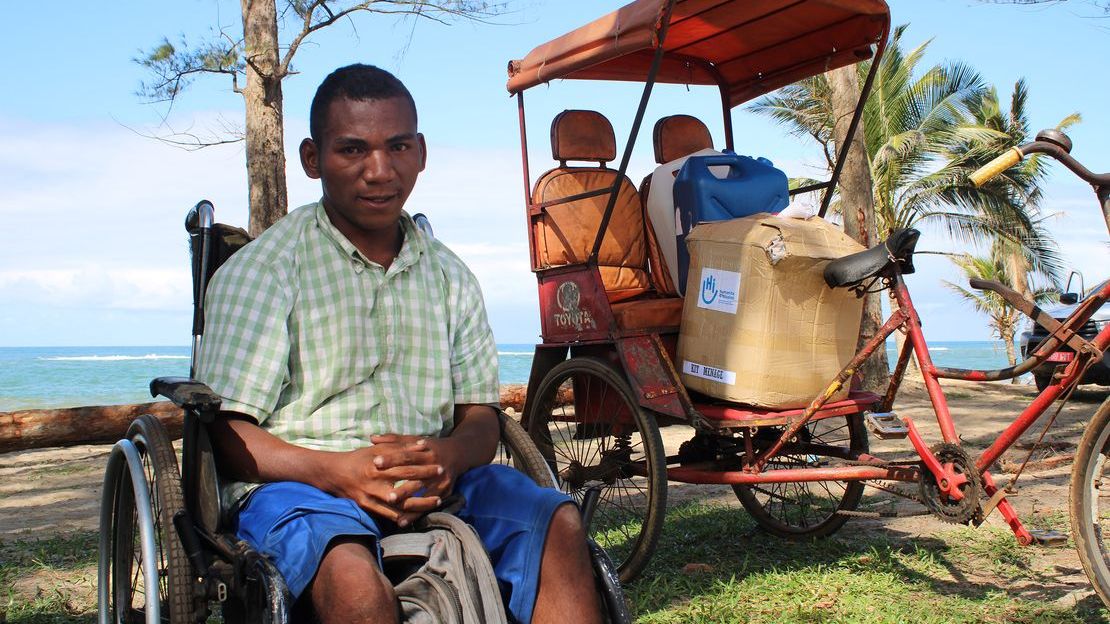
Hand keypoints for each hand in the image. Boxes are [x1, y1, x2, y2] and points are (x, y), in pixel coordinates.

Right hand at [320, 440, 443, 526]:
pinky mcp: (367, 508)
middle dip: (425, 490)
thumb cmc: (359, 458)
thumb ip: (401, 446)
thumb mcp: (379, 449)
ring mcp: (370, 498)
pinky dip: (403, 518)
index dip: (424, 468)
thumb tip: (423, 444)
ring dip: (419, 507)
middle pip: (405, 488)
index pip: (405, 467)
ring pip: (399, 507)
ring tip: (436, 503)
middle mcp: (374, 483)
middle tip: (442, 489)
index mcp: (378, 466)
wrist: (334, 474)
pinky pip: (388, 516)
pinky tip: (417, 517)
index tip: (440, 467)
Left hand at [370, 434, 461, 524]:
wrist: (458, 454)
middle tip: (386, 494)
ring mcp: (440, 481)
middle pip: (415, 476)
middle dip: (401, 486)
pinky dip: (415, 515)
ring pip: (423, 493)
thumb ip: (394, 440)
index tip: (375, 462)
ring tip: (393, 507)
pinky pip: (428, 506)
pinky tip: (401, 522)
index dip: (391, 458)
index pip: (406, 455)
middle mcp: (434, 466)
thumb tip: (372, 438)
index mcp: (425, 452)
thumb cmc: (430, 447)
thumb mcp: (414, 440)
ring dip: (408, 502)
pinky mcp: (444, 493)